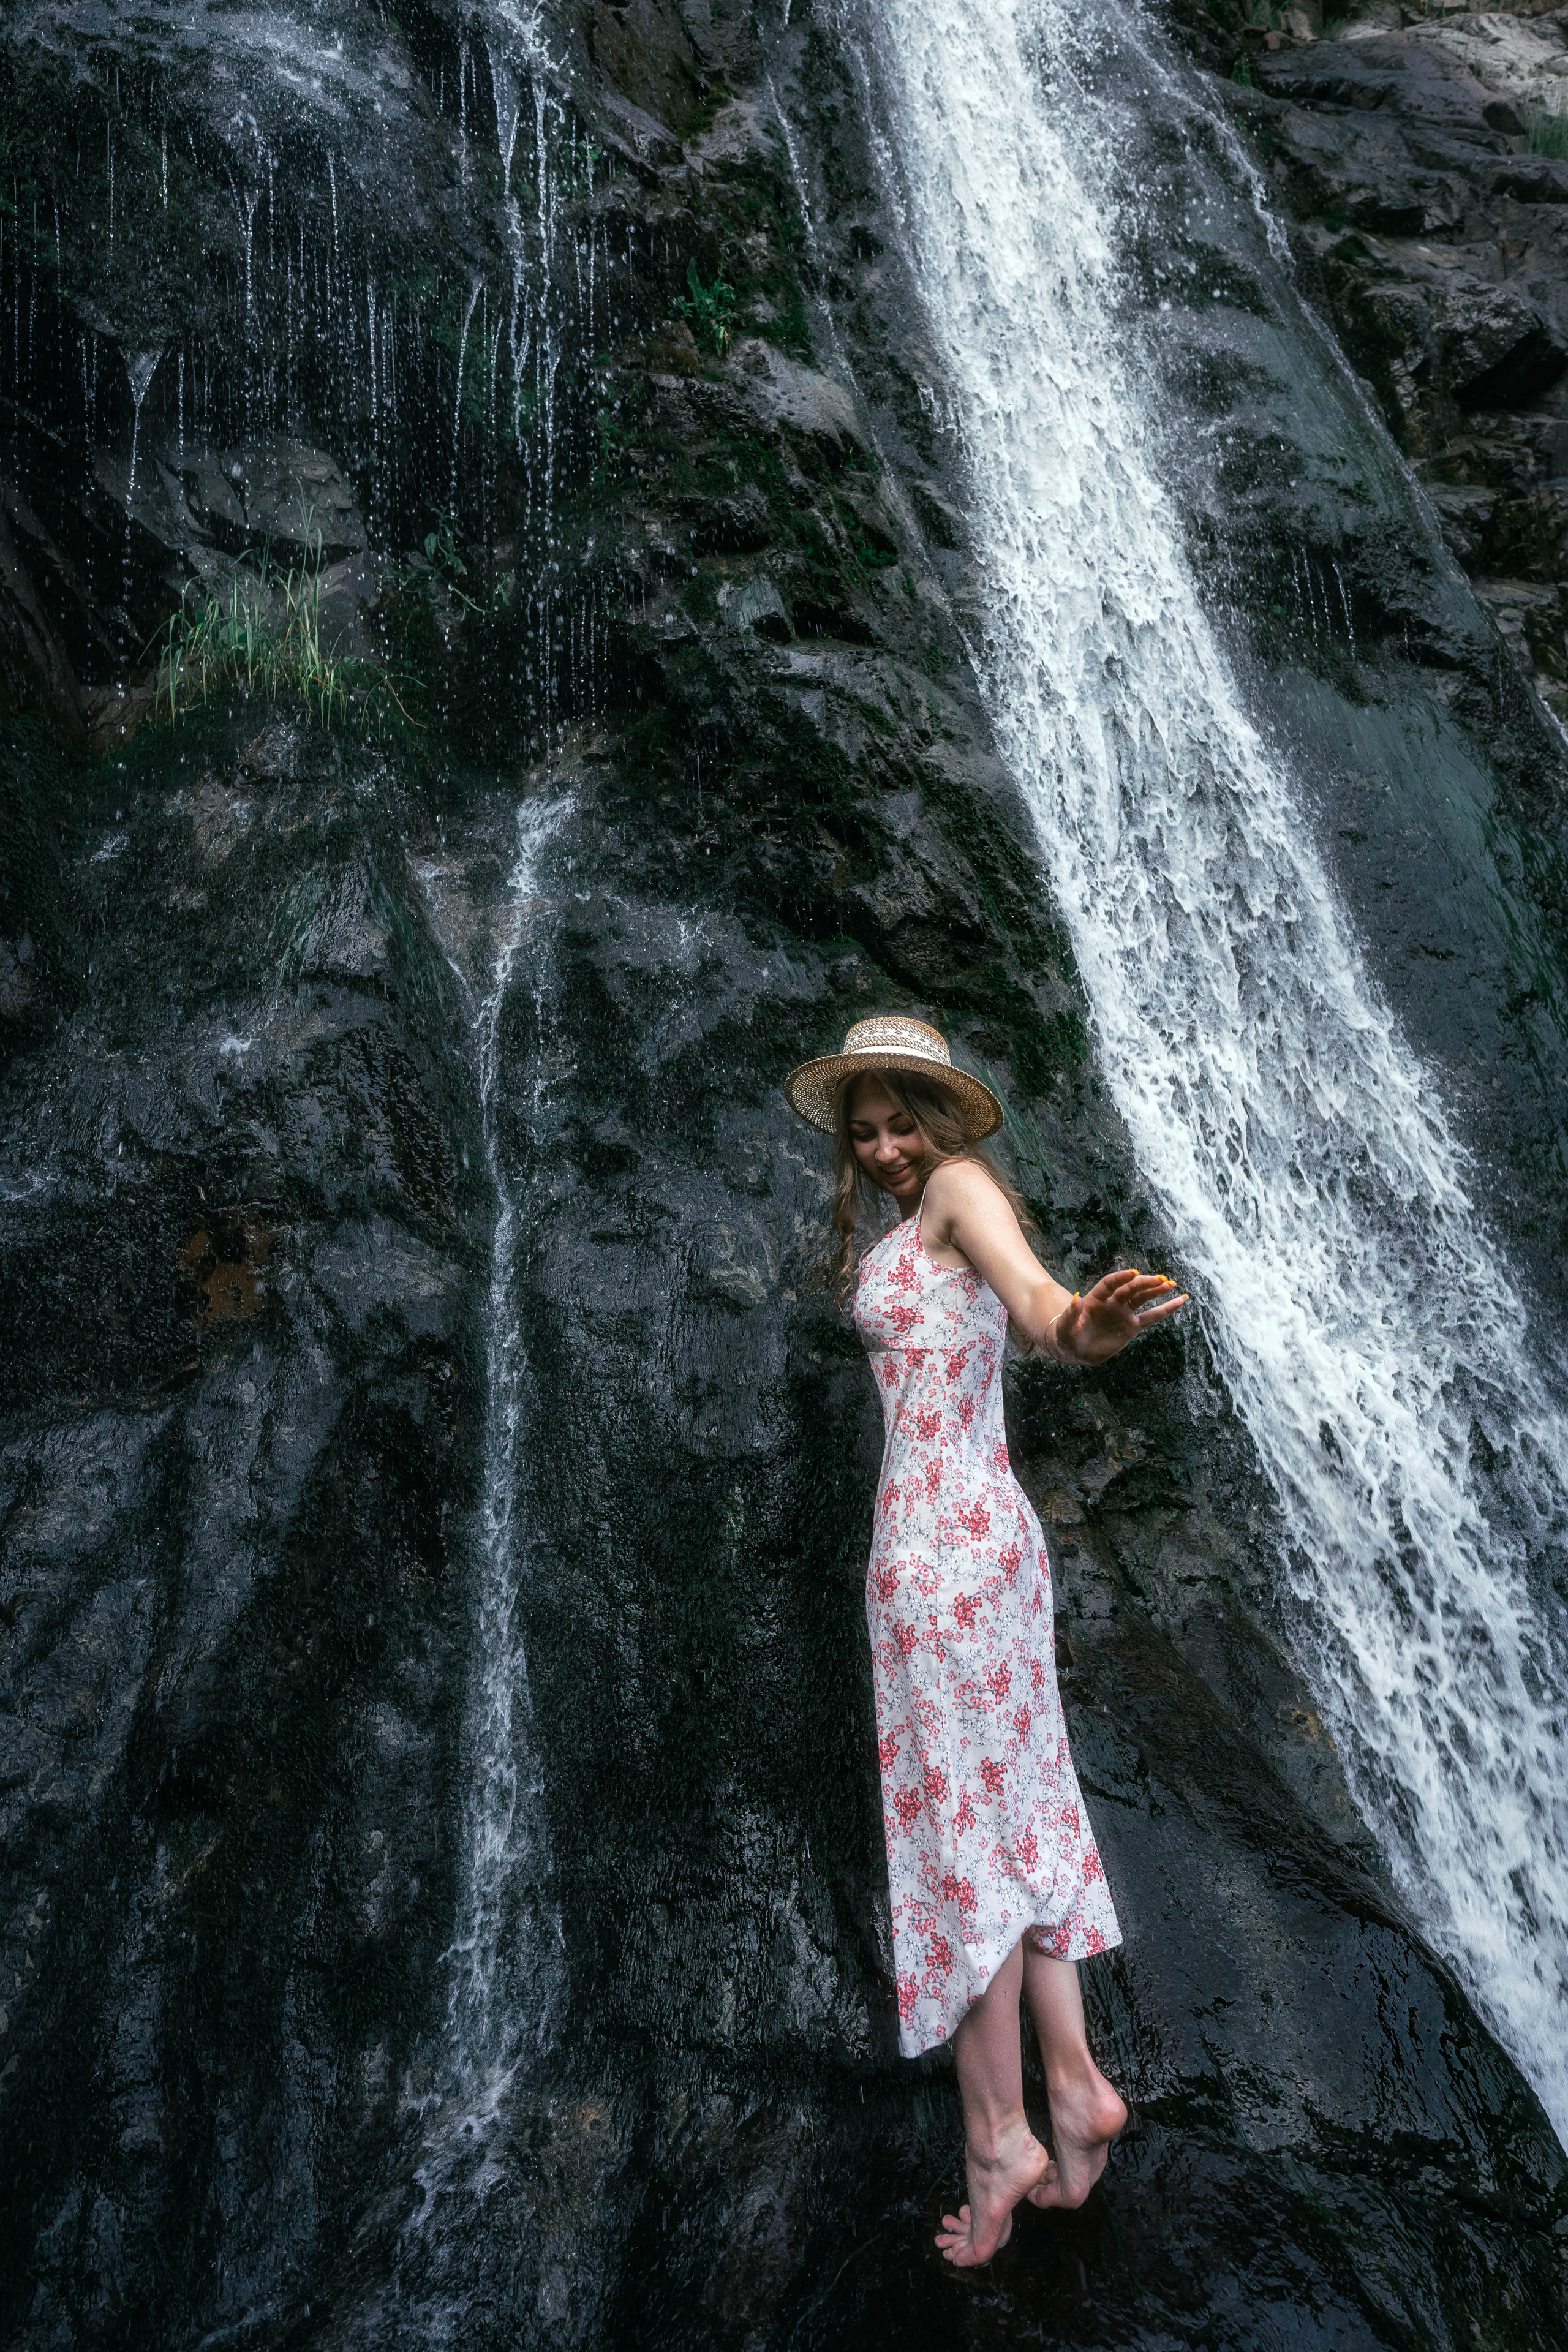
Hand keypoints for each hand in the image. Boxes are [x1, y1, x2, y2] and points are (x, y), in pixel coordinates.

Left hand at [1053, 1269, 1187, 1365]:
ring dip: (1156, 1290)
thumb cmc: (1066, 1335)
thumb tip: (1076, 1298)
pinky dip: (1166, 1309)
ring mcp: (1124, 1313)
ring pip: (1143, 1298)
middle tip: (1160, 1279)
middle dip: (1144, 1283)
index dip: (1121, 1278)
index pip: (1110, 1283)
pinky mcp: (1132, 1327)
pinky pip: (1152, 1316)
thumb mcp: (1064, 1327)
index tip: (1133, 1273)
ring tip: (1170, 1284)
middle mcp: (1112, 1302)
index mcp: (1096, 1298)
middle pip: (1130, 1288)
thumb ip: (1071, 1314)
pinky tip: (1180, 1301)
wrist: (1075, 1350)